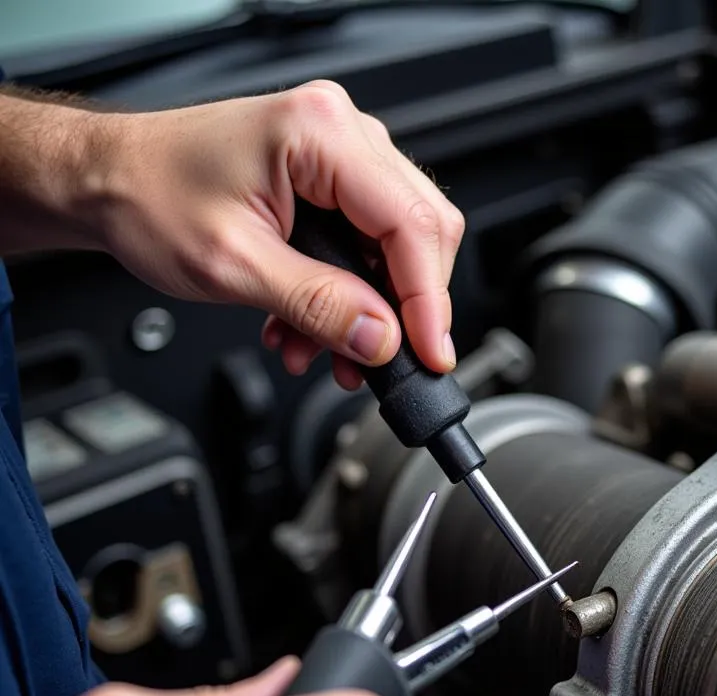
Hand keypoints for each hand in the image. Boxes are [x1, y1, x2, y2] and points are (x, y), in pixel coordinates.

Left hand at [0, 81, 464, 387]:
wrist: (107, 182)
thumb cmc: (147, 196)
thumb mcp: (234, 266)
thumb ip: (318, 305)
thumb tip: (382, 338)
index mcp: (319, 134)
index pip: (410, 224)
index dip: (428, 301)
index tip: (430, 354)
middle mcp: (338, 133)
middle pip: (419, 231)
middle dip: (403, 308)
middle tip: (382, 361)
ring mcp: (337, 156)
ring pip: (396, 246)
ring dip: (368, 310)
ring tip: (325, 351)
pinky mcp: (327, 181)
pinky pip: (366, 246)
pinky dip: (348, 296)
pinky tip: (312, 327)